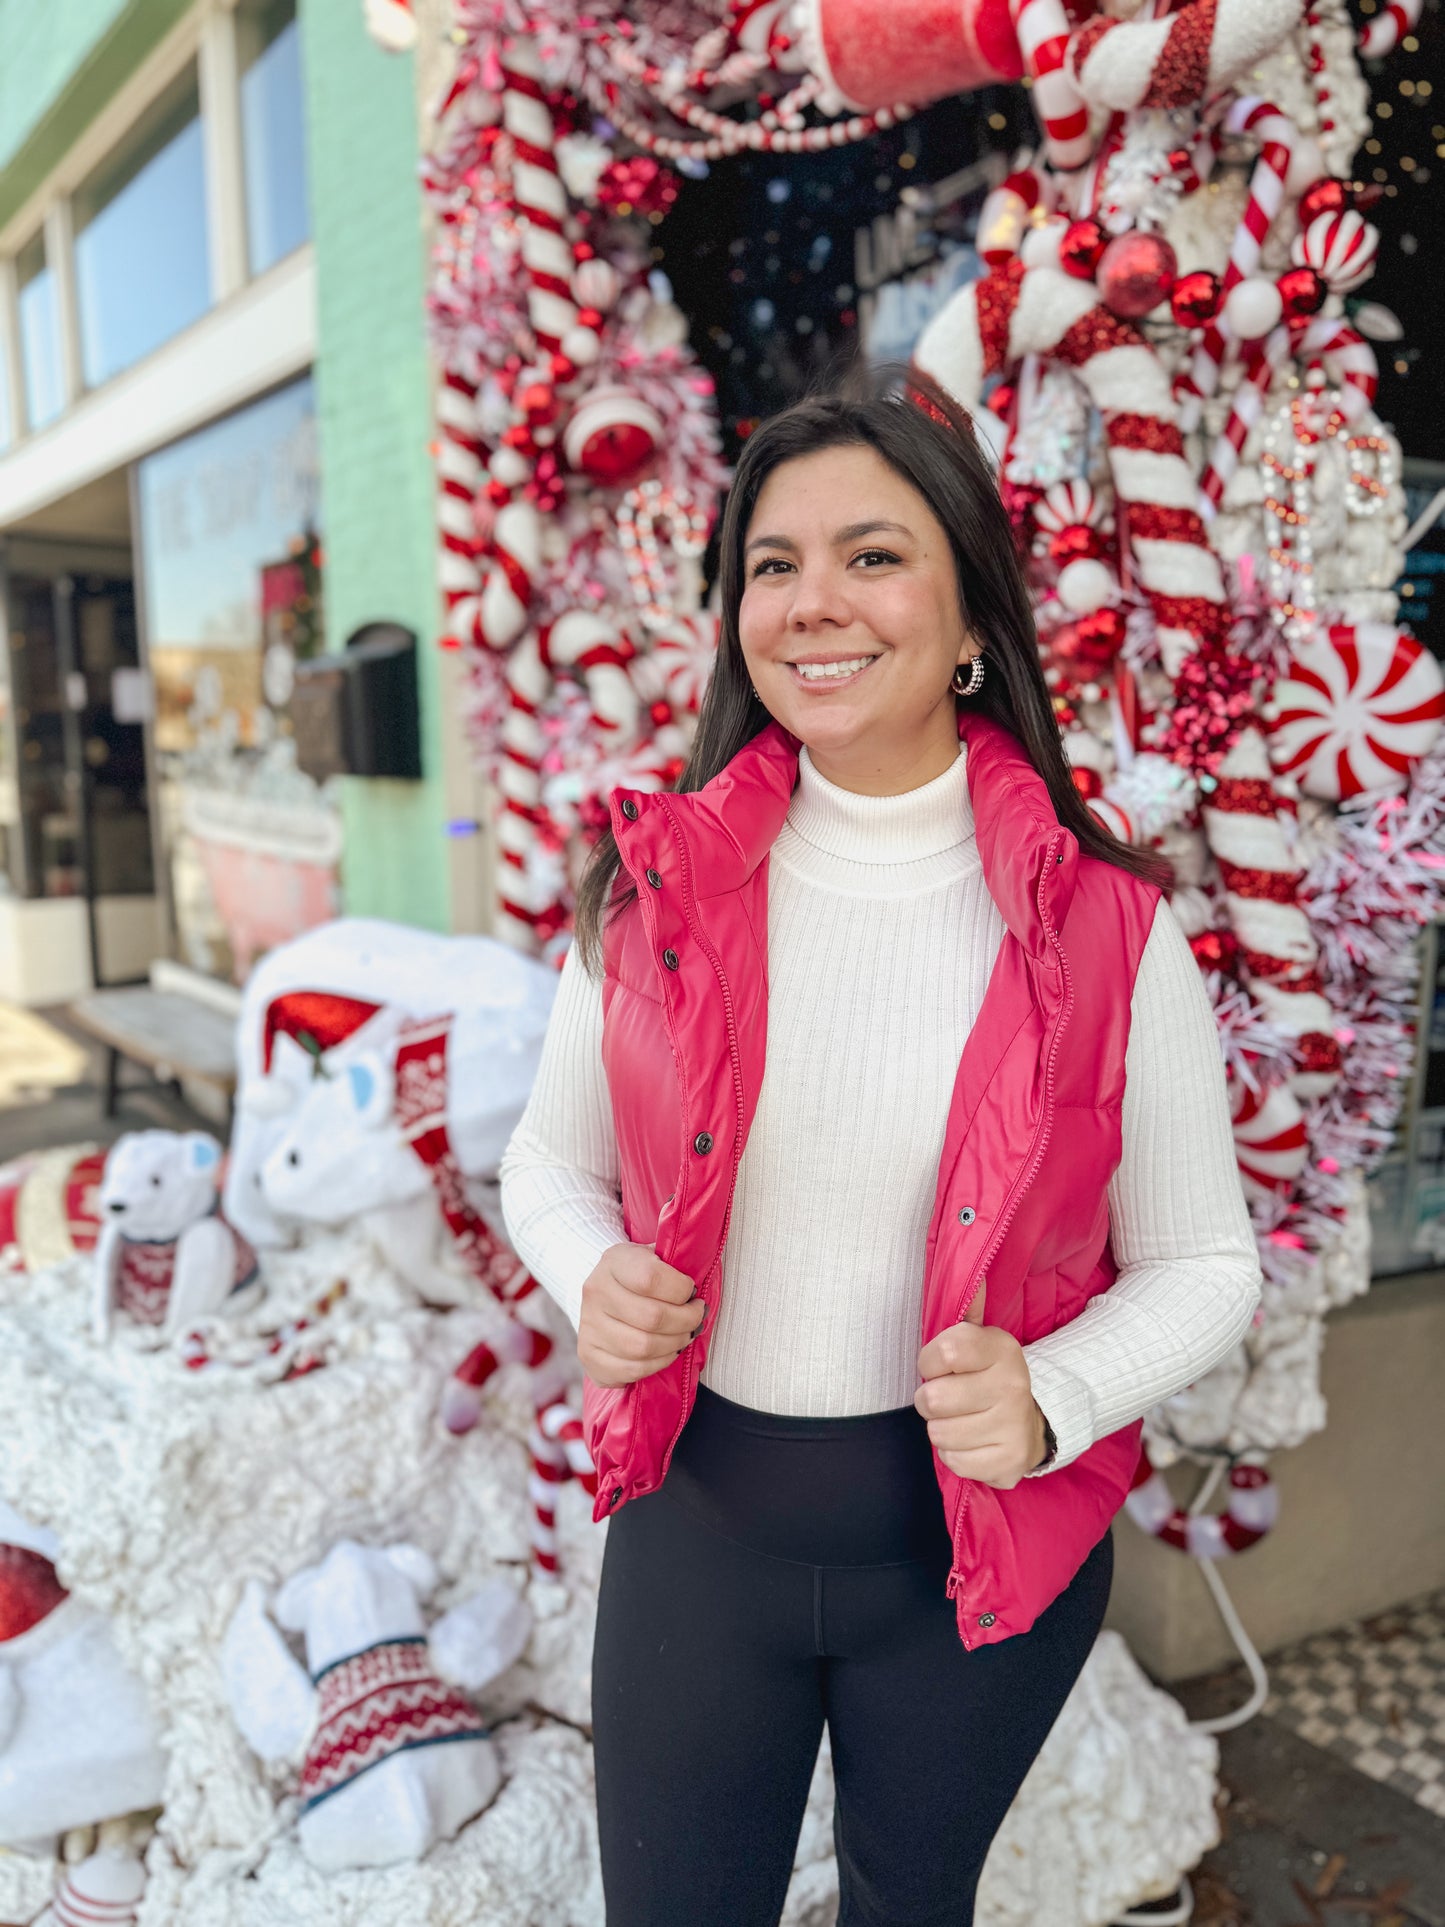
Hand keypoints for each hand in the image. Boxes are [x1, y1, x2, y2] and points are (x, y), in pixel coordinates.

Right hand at [578, 1241, 705, 1387]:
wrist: (605, 1295)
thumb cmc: (639, 1276)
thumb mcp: (654, 1256)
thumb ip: (675, 1262)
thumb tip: (698, 1280)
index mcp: (614, 1261)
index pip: (651, 1278)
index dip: (681, 1289)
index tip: (693, 1292)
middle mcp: (596, 1292)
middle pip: (652, 1317)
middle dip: (686, 1321)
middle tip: (696, 1317)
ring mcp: (589, 1326)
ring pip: (643, 1347)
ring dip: (675, 1343)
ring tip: (685, 1334)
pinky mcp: (589, 1355)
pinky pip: (632, 1369)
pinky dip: (658, 1364)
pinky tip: (667, 1351)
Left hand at [914, 1285, 1047, 1488]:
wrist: (1031, 1422)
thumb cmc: (987, 1376)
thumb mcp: (979, 1338)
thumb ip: (965, 1308)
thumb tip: (968, 1268)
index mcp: (1001, 1348)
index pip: (943, 1352)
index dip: (928, 1362)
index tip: (938, 1365)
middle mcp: (1012, 1386)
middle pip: (932, 1400)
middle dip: (930, 1400)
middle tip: (948, 1397)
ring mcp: (1013, 1427)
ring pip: (939, 1434)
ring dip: (942, 1429)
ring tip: (962, 1419)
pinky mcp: (1010, 1463)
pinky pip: (954, 1461)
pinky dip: (956, 1455)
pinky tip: (972, 1441)